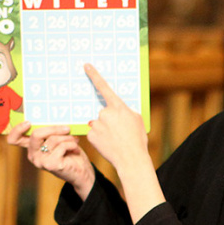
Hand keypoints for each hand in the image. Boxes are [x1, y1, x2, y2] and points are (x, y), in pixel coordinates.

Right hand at [7, 121, 94, 198]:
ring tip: (74, 140)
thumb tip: (54, 117)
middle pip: (36, 134)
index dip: (17, 129)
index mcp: (32, 147)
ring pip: (53, 139)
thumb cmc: (70, 154)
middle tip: (67, 128)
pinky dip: (72, 144)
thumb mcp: (58, 140)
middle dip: (54, 128)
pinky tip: (75, 149)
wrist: (81, 172)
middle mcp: (33, 155)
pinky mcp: (51, 165)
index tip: (28, 122)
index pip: (14, 139)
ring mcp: (40, 161)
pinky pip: (62, 146)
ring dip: (67, 137)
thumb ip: (51, 132)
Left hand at [84, 63, 163, 222]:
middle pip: (104, 111)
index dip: (94, 75)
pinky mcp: (91, 135)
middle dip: (110, 120)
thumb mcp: (137, 120)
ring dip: (104, 129)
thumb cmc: (137, 139)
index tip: (86, 66)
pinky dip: (100, 137)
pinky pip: (94, 133)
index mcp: (118, 107)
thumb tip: (118, 110)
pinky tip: (108, 144)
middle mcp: (105, 113)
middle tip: (119, 132)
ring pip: (98, 123)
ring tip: (115, 140)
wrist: (131, 159)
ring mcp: (96, 124)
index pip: (103, 87)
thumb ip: (126, 111)